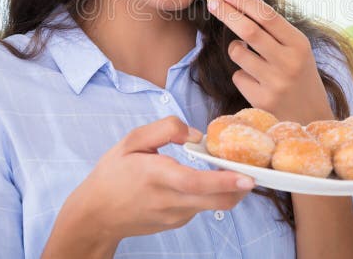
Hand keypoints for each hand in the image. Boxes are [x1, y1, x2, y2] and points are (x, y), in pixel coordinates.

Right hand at [44, 116, 254, 256]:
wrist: (96, 215)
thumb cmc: (113, 174)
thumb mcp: (131, 142)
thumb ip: (164, 129)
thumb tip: (195, 134)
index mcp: (158, 176)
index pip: (197, 182)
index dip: (225, 180)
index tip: (248, 177)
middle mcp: (170, 201)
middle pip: (218, 201)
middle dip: (242, 187)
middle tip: (256, 170)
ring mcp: (175, 216)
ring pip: (213, 203)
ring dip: (227, 188)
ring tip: (228, 167)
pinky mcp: (177, 223)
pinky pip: (201, 206)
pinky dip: (209, 193)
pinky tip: (199, 179)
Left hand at [207, 0, 333, 123]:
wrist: (311, 117)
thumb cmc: (300, 76)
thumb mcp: (297, 50)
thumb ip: (275, 31)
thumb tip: (242, 1)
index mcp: (300, 44)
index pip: (268, 16)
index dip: (245, 2)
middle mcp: (289, 62)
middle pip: (249, 31)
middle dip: (227, 13)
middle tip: (213, 2)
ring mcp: (275, 82)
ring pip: (238, 53)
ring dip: (236, 49)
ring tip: (250, 56)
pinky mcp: (262, 100)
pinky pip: (238, 76)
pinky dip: (242, 75)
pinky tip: (258, 83)